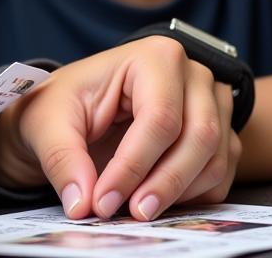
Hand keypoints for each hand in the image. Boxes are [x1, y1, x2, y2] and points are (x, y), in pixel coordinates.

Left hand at [0, 37, 238, 221]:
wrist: (75, 108)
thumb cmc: (64, 103)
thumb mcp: (49, 121)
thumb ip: (62, 157)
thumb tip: (81, 203)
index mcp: (154, 57)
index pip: (159, 118)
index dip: (133, 167)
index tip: (104, 202)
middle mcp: (192, 75)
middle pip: (197, 138)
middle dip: (163, 184)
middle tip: (129, 214)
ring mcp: (214, 104)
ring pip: (214, 160)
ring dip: (178, 195)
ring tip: (137, 209)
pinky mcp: (220, 134)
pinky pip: (222, 175)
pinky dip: (193, 197)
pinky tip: (157, 200)